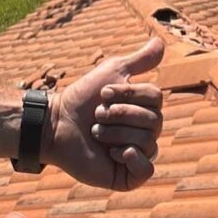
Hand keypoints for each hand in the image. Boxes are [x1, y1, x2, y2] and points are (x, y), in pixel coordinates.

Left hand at [41, 37, 164, 191]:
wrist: (56, 123)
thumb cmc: (82, 97)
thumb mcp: (111, 71)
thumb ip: (139, 60)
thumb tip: (161, 42)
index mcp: (144, 109)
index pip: (155, 98)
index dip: (128, 94)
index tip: (103, 93)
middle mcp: (145, 132)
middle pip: (153, 121)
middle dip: (119, 114)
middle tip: (97, 115)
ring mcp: (138, 155)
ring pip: (148, 142)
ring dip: (115, 132)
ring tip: (95, 132)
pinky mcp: (128, 176)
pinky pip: (147, 169)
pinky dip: (131, 158)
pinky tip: (113, 153)